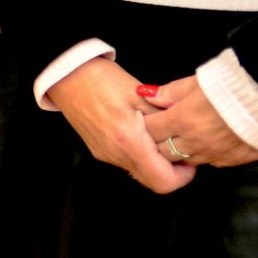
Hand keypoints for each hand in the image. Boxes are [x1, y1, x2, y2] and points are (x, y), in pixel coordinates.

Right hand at [46, 57, 194, 194]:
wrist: (67, 75)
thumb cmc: (101, 79)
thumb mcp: (141, 95)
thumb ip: (165, 119)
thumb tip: (186, 134)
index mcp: (129, 141)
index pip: (163, 181)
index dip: (183, 176)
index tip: (190, 160)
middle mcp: (115, 154)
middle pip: (153, 182)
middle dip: (172, 171)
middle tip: (180, 150)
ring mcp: (105, 155)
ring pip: (140, 174)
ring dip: (155, 164)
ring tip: (161, 138)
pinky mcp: (99, 150)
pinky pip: (126, 163)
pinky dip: (140, 156)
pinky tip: (142, 134)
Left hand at [140, 76, 257, 168]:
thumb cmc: (233, 84)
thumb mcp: (196, 81)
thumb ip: (170, 92)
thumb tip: (146, 95)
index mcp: (183, 119)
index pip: (151, 130)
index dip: (146, 125)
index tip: (147, 120)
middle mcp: (196, 141)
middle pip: (164, 152)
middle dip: (158, 143)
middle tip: (162, 132)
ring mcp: (215, 153)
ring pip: (187, 160)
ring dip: (181, 151)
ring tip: (184, 137)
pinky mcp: (234, 160)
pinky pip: (211, 163)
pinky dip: (204, 155)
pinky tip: (207, 143)